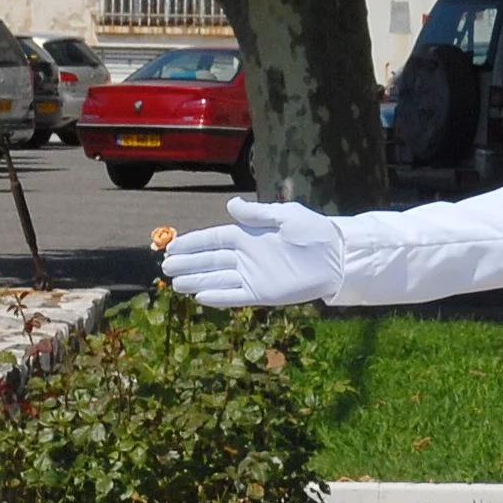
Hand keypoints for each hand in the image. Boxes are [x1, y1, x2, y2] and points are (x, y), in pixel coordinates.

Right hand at [160, 198, 344, 307]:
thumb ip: (257, 214)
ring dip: (197, 281)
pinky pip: (235, 296)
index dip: (193, 244)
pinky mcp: (262, 294)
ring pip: (217, 279)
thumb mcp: (286, 216)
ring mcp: (253, 276)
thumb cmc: (314, 231)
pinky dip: (219, 297)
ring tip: (175, 284)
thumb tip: (231, 205)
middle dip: (188, 264)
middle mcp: (247, 256)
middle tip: (165, 268)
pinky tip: (200, 297)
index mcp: (249, 235)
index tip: (173, 246)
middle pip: (210, 261)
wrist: (337, 257)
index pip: (214, 240)